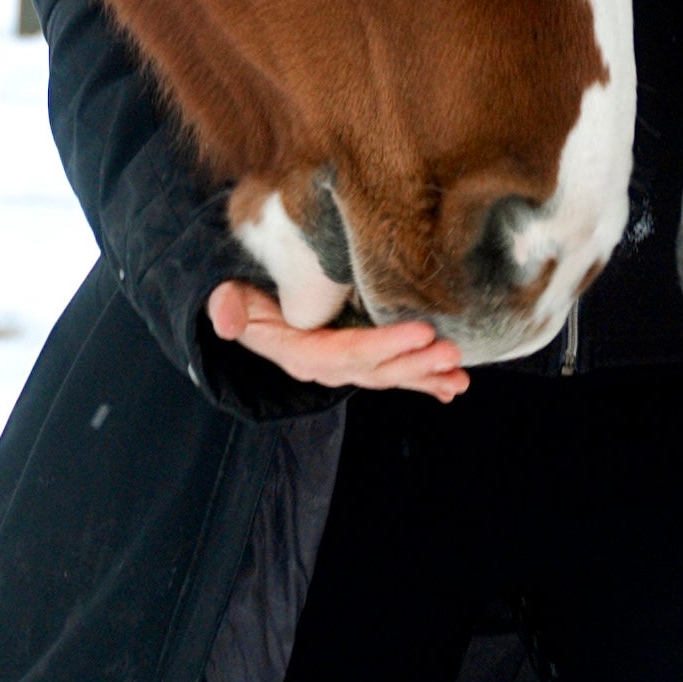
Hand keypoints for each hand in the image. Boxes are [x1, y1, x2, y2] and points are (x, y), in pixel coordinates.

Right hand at [206, 281, 470, 402]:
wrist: (244, 308)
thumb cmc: (242, 294)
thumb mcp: (229, 296)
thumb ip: (227, 307)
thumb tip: (223, 321)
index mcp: (298, 352)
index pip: (344, 353)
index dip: (383, 345)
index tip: (421, 332)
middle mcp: (323, 365)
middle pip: (373, 369)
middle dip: (414, 364)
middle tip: (451, 353)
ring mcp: (342, 365)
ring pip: (387, 375)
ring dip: (424, 376)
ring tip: (459, 377)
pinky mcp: (356, 359)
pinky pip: (391, 373)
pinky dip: (422, 381)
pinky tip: (450, 387)